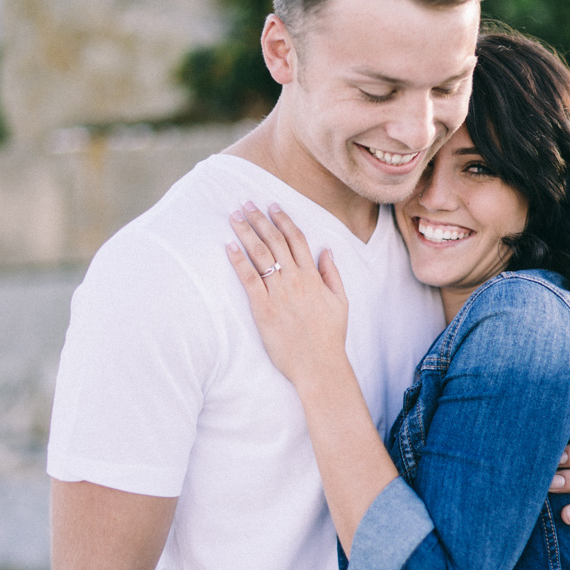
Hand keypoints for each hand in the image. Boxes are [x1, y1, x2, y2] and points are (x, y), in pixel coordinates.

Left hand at [226, 202, 348, 389]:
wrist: (319, 365)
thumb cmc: (330, 336)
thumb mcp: (340, 302)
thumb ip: (332, 274)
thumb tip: (325, 250)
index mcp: (313, 277)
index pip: (296, 239)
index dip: (283, 219)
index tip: (272, 206)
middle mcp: (295, 280)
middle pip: (274, 241)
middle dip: (259, 219)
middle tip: (246, 204)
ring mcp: (278, 294)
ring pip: (260, 254)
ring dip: (246, 232)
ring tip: (234, 216)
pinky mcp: (263, 309)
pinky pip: (249, 279)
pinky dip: (238, 260)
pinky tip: (229, 246)